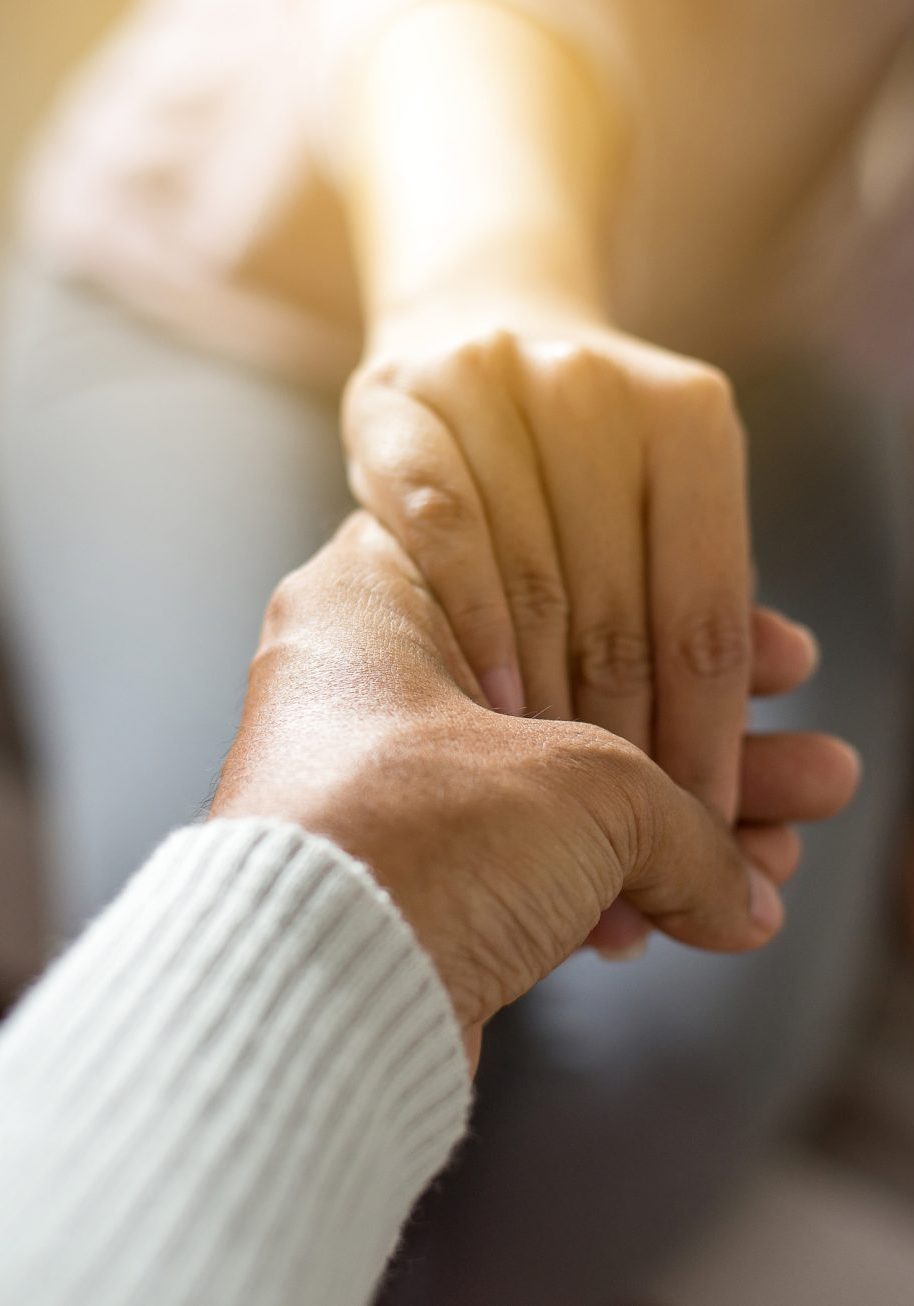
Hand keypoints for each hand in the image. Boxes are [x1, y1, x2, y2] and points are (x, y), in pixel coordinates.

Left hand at [212, 515, 858, 1069]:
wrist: (311, 1001)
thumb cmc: (413, 836)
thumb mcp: (588, 786)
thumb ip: (682, 822)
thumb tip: (739, 887)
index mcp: (381, 599)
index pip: (560, 579)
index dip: (680, 623)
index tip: (767, 659)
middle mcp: (369, 686)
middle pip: (575, 695)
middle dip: (706, 745)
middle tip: (803, 765)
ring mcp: (381, 790)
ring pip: (559, 791)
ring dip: (678, 829)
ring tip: (787, 849)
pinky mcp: (399, 884)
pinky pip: (528, 866)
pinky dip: (612, 888)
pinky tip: (707, 914)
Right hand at [344, 314, 752, 821]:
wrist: (473, 332)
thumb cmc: (582, 459)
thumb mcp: (665, 505)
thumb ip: (712, 592)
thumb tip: (789, 668)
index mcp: (688, 417)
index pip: (705, 611)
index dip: (711, 732)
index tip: (707, 819)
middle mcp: (593, 388)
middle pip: (619, 608)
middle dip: (625, 737)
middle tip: (620, 823)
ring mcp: (491, 386)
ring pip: (532, 578)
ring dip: (544, 702)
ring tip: (555, 785)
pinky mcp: (398, 403)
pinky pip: (441, 530)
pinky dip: (472, 624)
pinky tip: (487, 700)